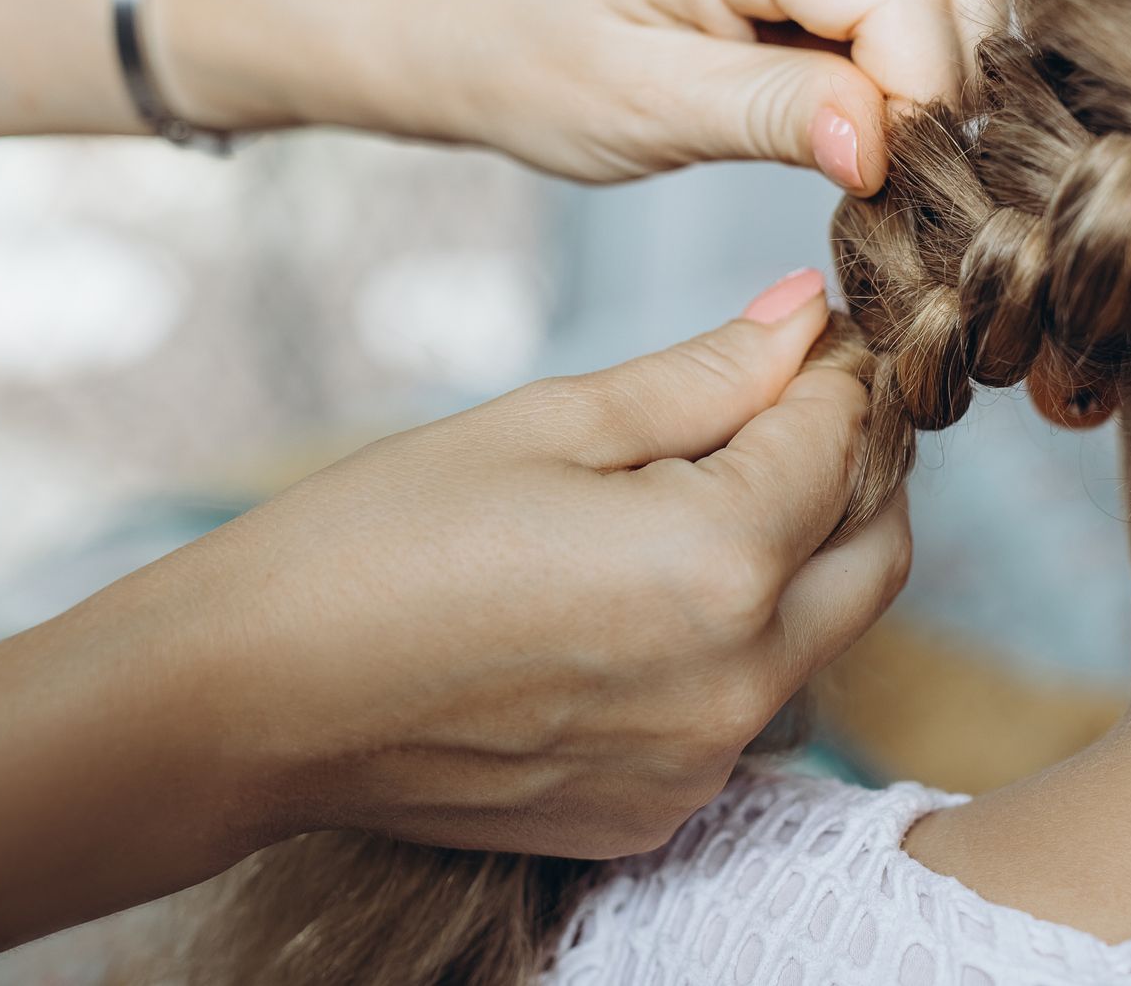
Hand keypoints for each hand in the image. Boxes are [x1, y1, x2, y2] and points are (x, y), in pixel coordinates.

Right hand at [121, 268, 910, 857]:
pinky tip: (634, 601)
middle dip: (853, 467)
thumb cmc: (377, 539)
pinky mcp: (658, 811)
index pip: (842, 438)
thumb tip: (803, 318)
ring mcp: (702, 762)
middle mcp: (737, 681)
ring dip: (797, 558)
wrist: (254, 699)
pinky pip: (746, 710)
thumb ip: (703, 376)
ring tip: (686, 502)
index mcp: (717, 562)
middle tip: (782, 411)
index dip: (831, 369)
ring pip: (820, 635)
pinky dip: (732, 644)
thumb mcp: (547, 424)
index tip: (806, 335)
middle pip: (877, 549)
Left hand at [420, 0, 1007, 191]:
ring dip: (938, 46)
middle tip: (896, 159)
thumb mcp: (650, 110)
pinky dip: (910, 32)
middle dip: (951, 63)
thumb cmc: (536, 66)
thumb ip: (777, 116)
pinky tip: (853, 93)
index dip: (917, 95)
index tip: (885, 177)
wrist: (474, 22)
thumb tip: (886, 146)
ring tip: (870, 130)